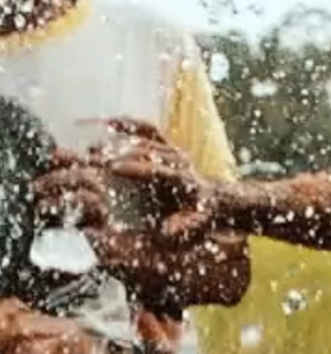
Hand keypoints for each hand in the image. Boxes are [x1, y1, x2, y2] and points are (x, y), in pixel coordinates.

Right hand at [36, 120, 211, 228]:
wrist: (214, 201)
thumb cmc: (198, 218)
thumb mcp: (191, 228)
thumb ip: (181, 228)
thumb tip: (169, 231)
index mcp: (183, 181)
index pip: (156, 170)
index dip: (135, 168)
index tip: (112, 168)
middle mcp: (179, 161)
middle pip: (146, 151)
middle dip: (119, 154)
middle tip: (93, 158)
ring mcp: (174, 150)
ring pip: (145, 139)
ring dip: (118, 142)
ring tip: (93, 148)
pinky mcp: (168, 144)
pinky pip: (148, 129)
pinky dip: (129, 124)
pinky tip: (108, 123)